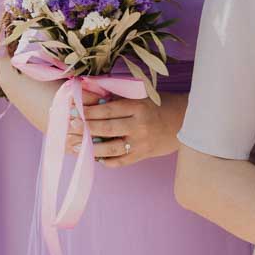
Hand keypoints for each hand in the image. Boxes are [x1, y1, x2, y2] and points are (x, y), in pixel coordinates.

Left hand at [66, 91, 180, 167]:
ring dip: (90, 147)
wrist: (184, 122)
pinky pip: (120, 161)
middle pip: (106, 128)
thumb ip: (116, 95)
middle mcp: (139, 125)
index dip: (89, 111)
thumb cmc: (159, 106)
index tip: (74, 110)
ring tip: (75, 145)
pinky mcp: (143, 155)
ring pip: (111, 148)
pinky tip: (95, 158)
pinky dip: (106, 161)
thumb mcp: (140, 96)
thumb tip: (88, 92)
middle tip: (70, 127)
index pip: (108, 109)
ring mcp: (141, 143)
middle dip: (85, 128)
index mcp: (138, 107)